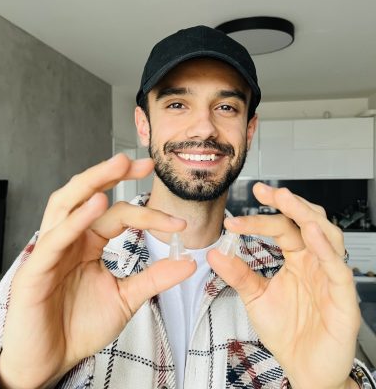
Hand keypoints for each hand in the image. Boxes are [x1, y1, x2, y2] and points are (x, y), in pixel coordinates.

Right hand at [0, 154, 195, 388]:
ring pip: (66, 203)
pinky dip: (76, 220)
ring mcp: (51, 250)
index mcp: (88, 242)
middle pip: (87, 194)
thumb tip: (188, 261)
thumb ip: (154, 277)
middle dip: (113, 173)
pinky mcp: (35, 270)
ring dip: (93, 182)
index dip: (150, 215)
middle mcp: (69, 238)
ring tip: (118, 165)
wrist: (53, 360)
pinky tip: (97, 205)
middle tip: (144, 162)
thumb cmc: (81, 325)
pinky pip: (55, 238)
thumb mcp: (126, 298)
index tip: (179, 224)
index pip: (119, 215)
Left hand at [207, 183, 359, 388]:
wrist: (304, 367)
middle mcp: (315, 262)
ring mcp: (330, 277)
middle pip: (307, 222)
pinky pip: (338, 269)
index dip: (259, 220)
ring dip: (306, 215)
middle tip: (264, 191)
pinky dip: (325, 249)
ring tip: (286, 199)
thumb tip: (215, 252)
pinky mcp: (343, 298)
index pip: (282, 229)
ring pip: (327, 236)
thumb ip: (238, 273)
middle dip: (287, 203)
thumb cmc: (286, 330)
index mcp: (298, 259)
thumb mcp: (255, 297)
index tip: (233, 220)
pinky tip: (310, 233)